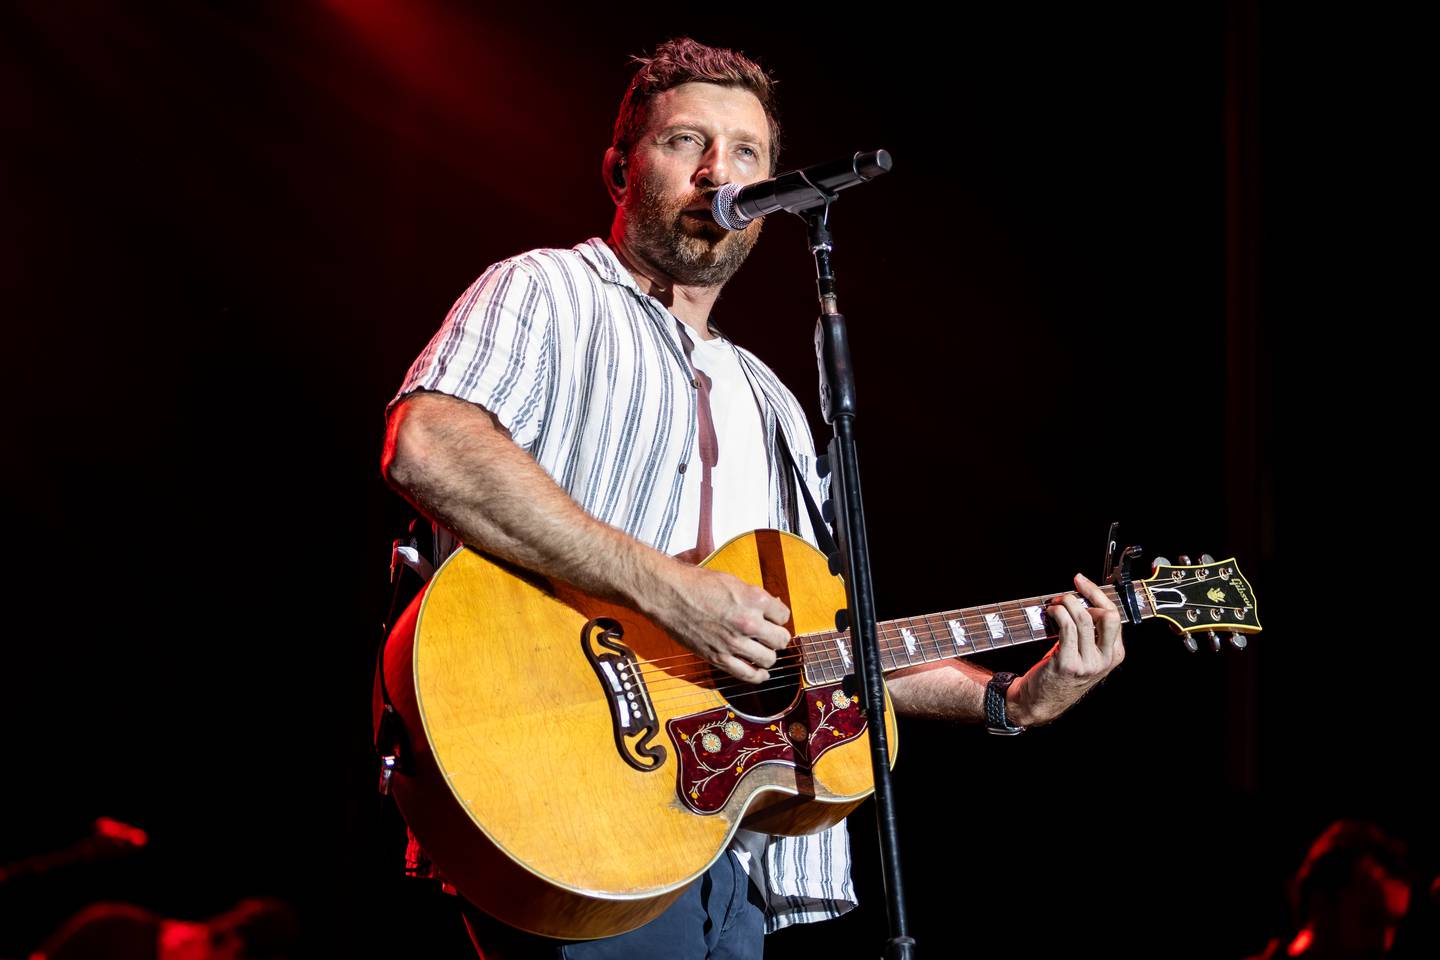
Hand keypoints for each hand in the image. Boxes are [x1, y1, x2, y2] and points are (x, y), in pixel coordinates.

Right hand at [643, 563, 791, 683]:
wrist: (668, 594)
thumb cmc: (696, 583)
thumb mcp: (733, 581)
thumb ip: (754, 596)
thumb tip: (772, 607)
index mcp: (753, 599)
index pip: (784, 615)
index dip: (778, 616)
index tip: (772, 618)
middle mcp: (748, 622)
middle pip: (781, 639)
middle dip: (777, 637)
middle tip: (770, 635)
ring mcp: (733, 643)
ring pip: (769, 659)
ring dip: (768, 655)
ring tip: (763, 651)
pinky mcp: (719, 658)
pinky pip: (748, 675)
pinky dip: (758, 675)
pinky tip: (761, 672)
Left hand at [1008, 572, 1124, 725]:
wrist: (1041, 702)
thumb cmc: (1062, 672)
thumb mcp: (1086, 654)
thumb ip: (1092, 632)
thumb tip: (1083, 596)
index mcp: (1115, 654)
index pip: (1114, 615)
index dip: (1097, 593)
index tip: (1080, 580)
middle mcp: (1105, 660)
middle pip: (1107, 615)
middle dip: (1086, 597)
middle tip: (1067, 595)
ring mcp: (1088, 663)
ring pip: (1084, 618)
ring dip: (1066, 603)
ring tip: (1054, 604)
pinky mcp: (1068, 664)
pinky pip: (1067, 628)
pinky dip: (1057, 613)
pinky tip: (1050, 613)